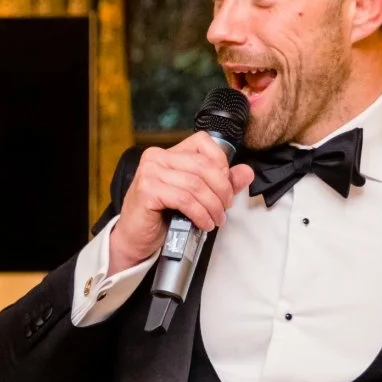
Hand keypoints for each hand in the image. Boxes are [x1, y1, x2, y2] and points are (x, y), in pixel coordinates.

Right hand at [106, 136, 253, 275]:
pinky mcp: (147, 191)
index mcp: (167, 153)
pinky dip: (200, 214)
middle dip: (221, 189)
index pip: (203, 142)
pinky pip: (184, 200)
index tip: (226, 185)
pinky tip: (203, 223)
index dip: (221, 163)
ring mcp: (149, 173)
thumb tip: (246, 172)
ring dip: (212, 206)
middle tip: (225, 208)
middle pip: (203, 166)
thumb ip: (220, 183)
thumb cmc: (160, 216)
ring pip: (196, 185)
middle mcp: (156, 157)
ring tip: (215, 219)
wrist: (135, 239)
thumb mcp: (194, 196)